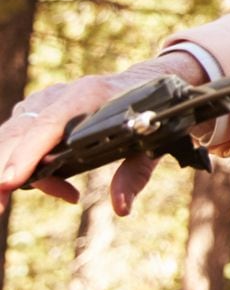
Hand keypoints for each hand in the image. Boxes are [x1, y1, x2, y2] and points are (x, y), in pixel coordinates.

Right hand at [0, 53, 208, 215]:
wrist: (152, 81)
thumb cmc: (154, 112)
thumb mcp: (154, 142)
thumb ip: (135, 174)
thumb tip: (121, 208)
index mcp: (90, 95)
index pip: (48, 124)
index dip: (27, 153)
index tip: (10, 181)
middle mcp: (60, 95)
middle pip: (19, 133)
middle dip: (5, 169)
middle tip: (1, 203)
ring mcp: (44, 102)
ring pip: (11, 137)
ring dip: (13, 172)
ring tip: (51, 196)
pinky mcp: (37, 112)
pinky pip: (18, 140)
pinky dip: (26, 168)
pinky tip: (64, 189)